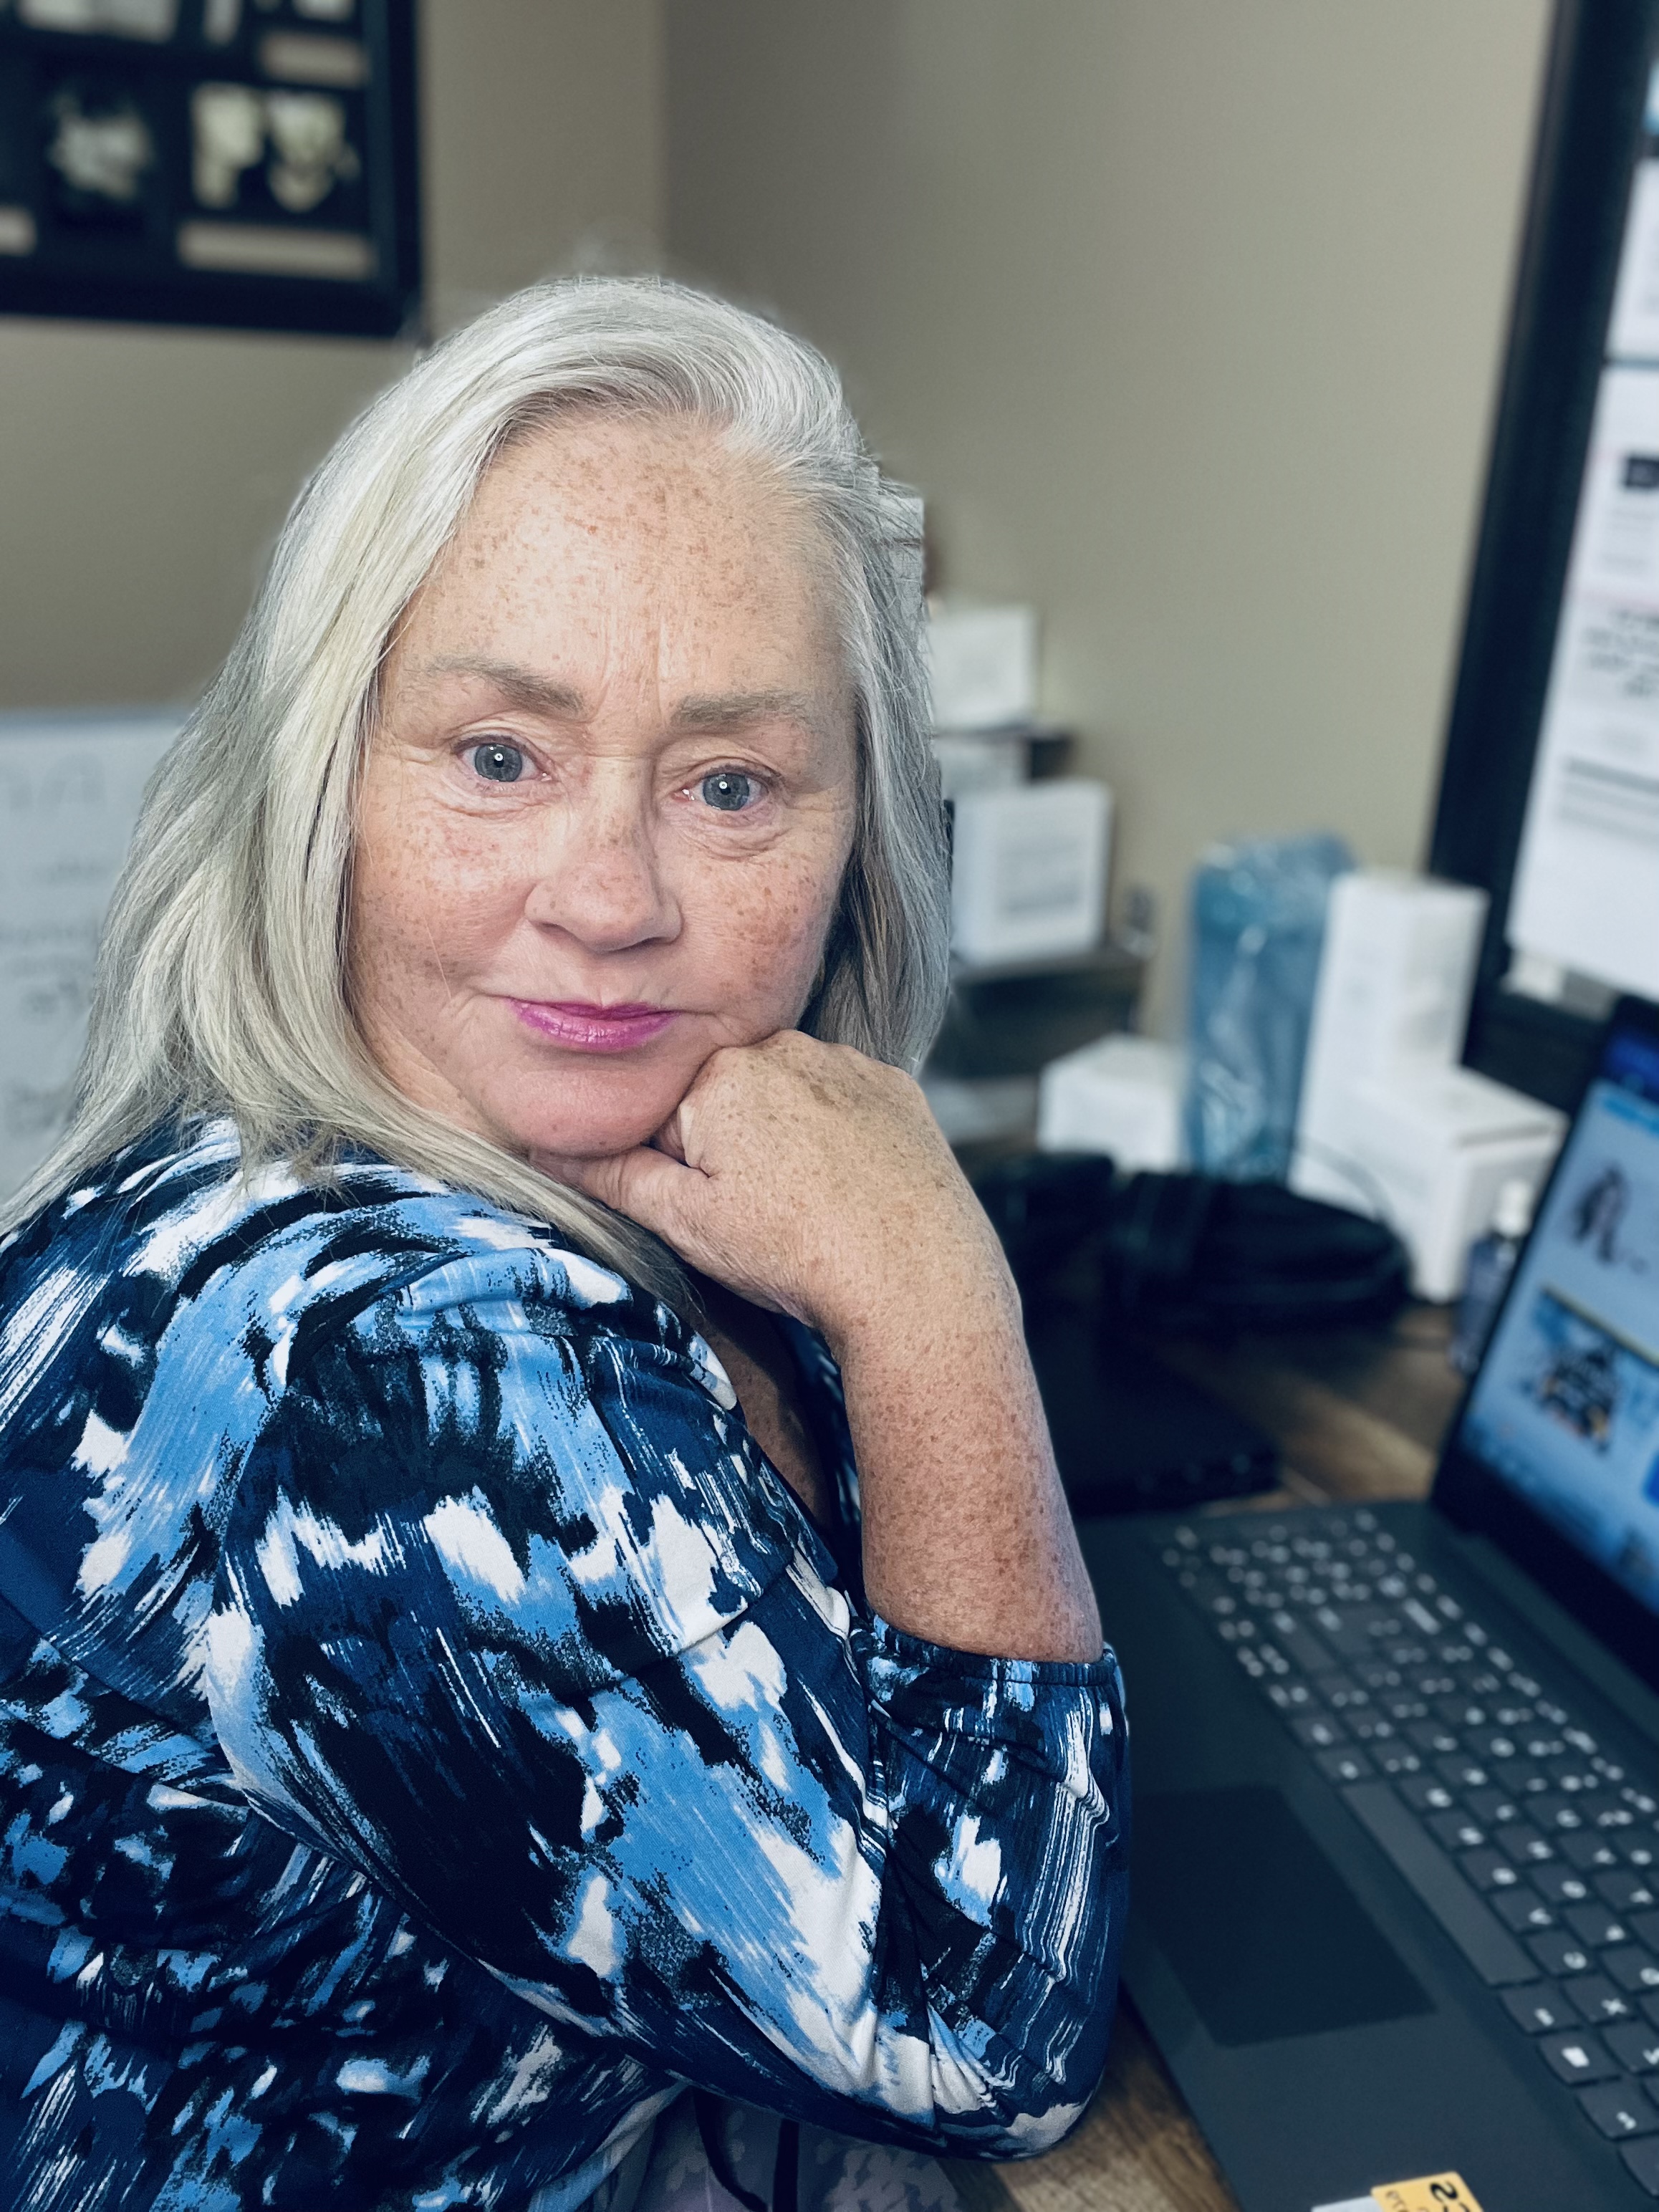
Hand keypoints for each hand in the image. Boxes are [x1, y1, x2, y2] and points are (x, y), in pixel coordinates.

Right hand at [541, 1029, 1100, 1661]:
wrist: (920, 1282)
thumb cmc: (798, 1255)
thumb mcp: (685, 1225)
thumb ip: (613, 1175)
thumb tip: (546, 1147)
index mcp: (718, 1074)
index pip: (662, 1112)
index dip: (675, 1171)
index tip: (708, 1212)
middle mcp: (783, 1047)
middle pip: (724, 1098)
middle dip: (728, 1151)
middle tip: (760, 1217)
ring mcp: (846, 1064)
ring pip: (785, 1098)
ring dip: (783, 1140)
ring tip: (807, 1207)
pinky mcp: (896, 1088)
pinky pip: (842, 1102)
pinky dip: (837, 1137)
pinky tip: (846, 1188)